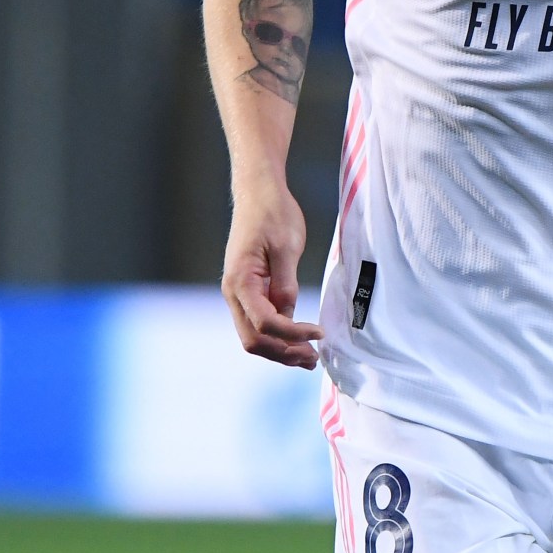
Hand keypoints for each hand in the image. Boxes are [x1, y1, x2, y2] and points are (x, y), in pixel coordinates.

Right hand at [221, 181, 322, 368]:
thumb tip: (288, 315)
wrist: (258, 192)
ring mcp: (238, 293)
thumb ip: (286, 284)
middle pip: (254, 339)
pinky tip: (298, 338)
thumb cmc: (273, 214)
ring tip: (309, 357)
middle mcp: (233, 293)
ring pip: (254, 335)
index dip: (293, 335)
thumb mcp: (286, 247)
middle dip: (284, 353)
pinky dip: (278, 335)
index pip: (265, 324)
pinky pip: (259, 321)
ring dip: (280, 349)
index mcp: (240, 282)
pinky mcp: (248, 289)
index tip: (319, 334)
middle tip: (314, 360)